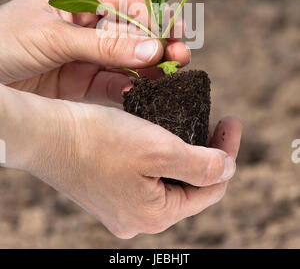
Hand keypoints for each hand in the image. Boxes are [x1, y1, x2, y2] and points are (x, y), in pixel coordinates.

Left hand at [0, 0, 189, 101]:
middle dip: (158, 42)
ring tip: (174, 73)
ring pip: (128, 58)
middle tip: (181, 55)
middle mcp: (86, 22)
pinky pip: (113, 83)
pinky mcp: (81, 82)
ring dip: (151, 66)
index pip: (127, 1)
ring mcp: (86, 53)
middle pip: (133, 30)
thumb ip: (105, 46)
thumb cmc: (2, 43)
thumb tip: (154, 49)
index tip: (175, 32)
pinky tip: (149, 90)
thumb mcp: (53, 37)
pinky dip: (132, 87)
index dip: (154, 15)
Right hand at [1, 85, 241, 238]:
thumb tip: (228, 169)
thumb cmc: (99, 139)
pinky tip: (162, 132)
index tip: (232, 121)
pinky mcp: (107, 188)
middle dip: (206, 152)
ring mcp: (120, 205)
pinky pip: (145, 173)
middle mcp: (137, 217)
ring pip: (167, 177)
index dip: (227, 155)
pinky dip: (160, 152)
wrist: (45, 134)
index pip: (209, 190)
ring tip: (193, 123)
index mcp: (154, 214)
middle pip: (188, 185)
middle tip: (216, 120)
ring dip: (183, 151)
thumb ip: (200, 164)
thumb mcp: (159, 149)